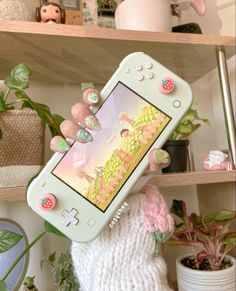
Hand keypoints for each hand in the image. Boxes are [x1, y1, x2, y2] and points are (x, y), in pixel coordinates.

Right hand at [50, 88, 169, 172]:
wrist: (121, 194)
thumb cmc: (132, 174)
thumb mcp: (145, 166)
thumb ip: (153, 160)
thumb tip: (159, 155)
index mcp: (110, 126)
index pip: (99, 104)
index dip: (92, 95)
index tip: (96, 97)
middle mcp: (93, 131)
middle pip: (80, 110)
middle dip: (84, 112)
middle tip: (95, 124)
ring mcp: (80, 142)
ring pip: (68, 124)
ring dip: (73, 127)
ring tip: (84, 138)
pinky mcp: (70, 156)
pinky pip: (59, 144)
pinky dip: (58, 143)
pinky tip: (65, 148)